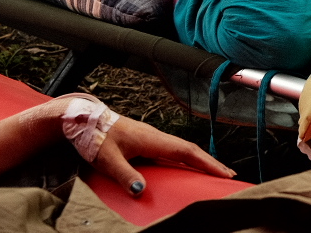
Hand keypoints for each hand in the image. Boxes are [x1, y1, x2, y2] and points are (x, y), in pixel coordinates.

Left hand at [93, 114, 234, 196]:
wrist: (83, 120)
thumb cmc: (94, 137)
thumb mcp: (107, 159)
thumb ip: (125, 175)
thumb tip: (142, 190)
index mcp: (152, 138)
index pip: (186, 151)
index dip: (207, 162)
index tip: (224, 173)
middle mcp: (155, 136)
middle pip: (189, 149)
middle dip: (210, 162)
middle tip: (228, 175)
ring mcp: (151, 138)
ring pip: (181, 149)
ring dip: (199, 160)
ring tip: (212, 172)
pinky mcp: (144, 142)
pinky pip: (171, 151)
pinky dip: (184, 159)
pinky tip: (185, 167)